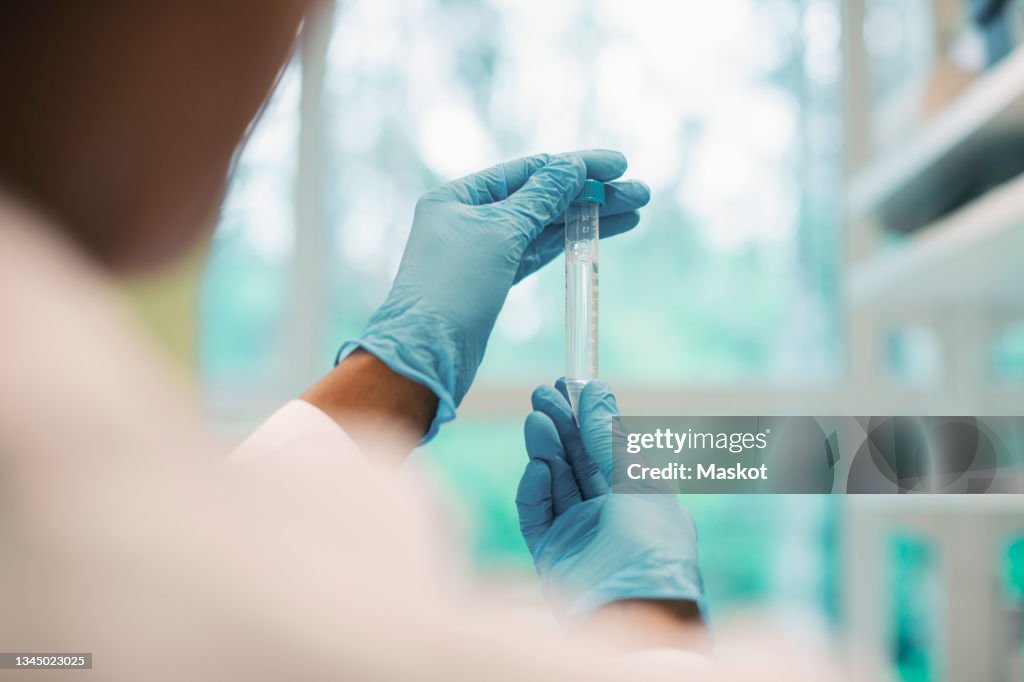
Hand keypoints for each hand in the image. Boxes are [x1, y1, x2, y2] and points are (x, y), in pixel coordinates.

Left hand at [337, 151, 649, 439]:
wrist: (426, 356)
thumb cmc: (453, 289)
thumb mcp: (500, 233)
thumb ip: (540, 197)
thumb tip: (571, 166)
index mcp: (459, 196)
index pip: (530, 170)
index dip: (577, 166)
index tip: (620, 165)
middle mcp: (469, 218)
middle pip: (542, 197)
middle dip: (591, 194)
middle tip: (640, 194)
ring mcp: (483, 250)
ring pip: (545, 226)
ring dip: (588, 218)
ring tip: (634, 211)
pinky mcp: (494, 280)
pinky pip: (538, 252)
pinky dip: (569, 243)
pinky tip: (598, 234)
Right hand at [516, 379, 704, 625]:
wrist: (636, 612)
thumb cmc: (652, 545)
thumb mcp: (636, 480)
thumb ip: (609, 437)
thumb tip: (595, 389)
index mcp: (639, 497)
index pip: (607, 449)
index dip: (587, 416)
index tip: (568, 383)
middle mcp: (608, 514)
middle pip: (578, 460)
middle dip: (561, 426)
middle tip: (541, 392)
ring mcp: (579, 534)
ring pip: (556, 482)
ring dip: (546, 449)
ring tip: (536, 419)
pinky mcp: (552, 554)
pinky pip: (537, 515)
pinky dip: (535, 489)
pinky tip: (538, 467)